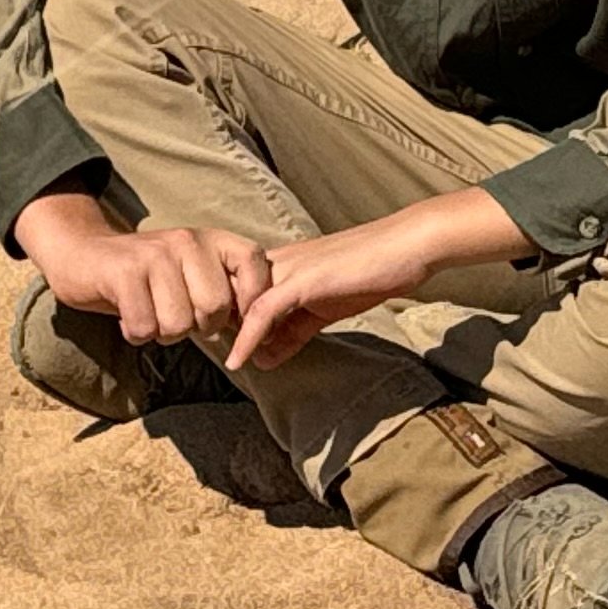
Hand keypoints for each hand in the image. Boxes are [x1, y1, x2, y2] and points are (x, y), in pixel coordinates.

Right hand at [17, 195, 271, 347]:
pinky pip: (145, 327)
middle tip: (174, 317)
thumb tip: (256, 327)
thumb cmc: (145, 277)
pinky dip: (136, 333)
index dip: (251, 301)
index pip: (254, 263)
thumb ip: (223, 290)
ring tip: (150, 315)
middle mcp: (187, 240)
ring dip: (162, 333)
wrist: (82, 256)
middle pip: (215, 307)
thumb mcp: (190, 273)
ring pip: (179, 323)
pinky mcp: (124, 272)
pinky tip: (128, 318)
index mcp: (211, 240)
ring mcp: (155, 254)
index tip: (233, 322)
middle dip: (196, 328)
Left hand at [225, 183, 527, 370]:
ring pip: (239, 299)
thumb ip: (293, 332)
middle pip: (226, 291)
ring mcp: (289, 269)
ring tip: (215, 357)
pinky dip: (248, 338)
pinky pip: (265, 311)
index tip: (207, 341)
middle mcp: (277, 263)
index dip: (217, 315)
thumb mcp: (325, 308)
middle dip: (210, 321)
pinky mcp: (304, 280)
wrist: (407, 248)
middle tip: (200, 349)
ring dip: (222, 329)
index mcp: (280, 266)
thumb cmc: (371, 272)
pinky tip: (239, 360)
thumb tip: (266, 359)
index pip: (233, 289)